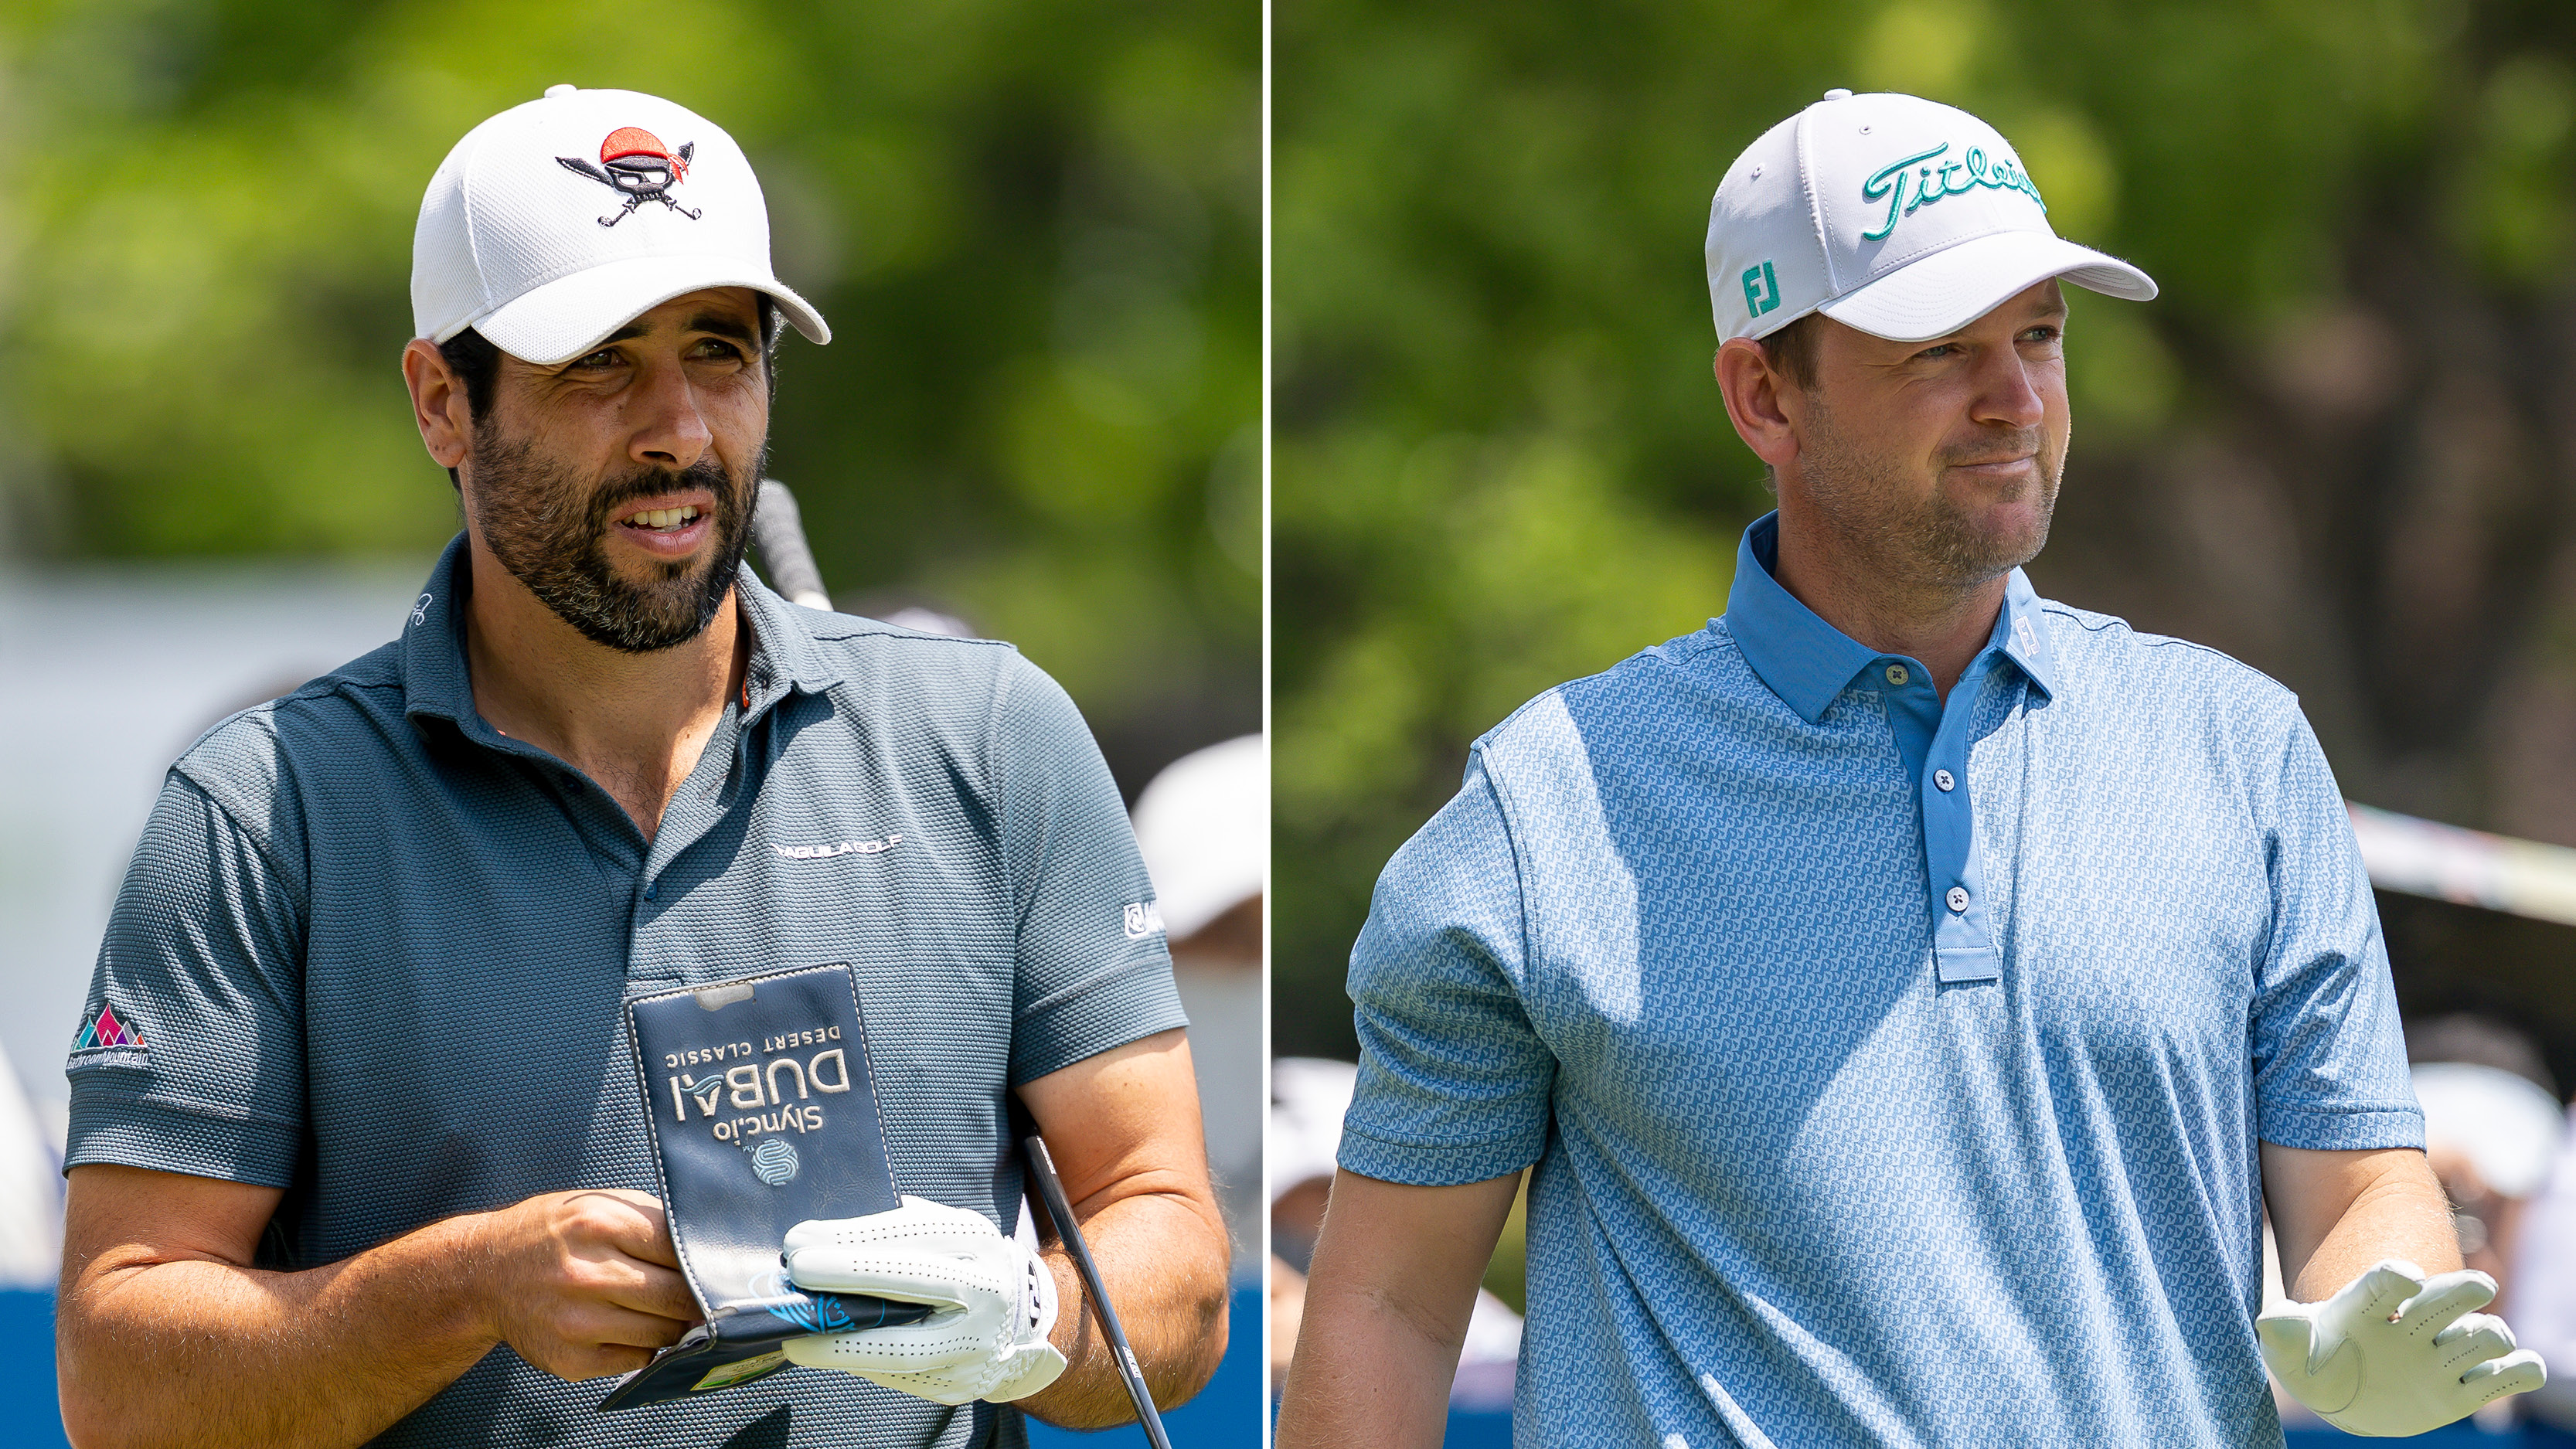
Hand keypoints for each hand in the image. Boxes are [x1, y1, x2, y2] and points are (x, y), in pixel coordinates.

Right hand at [467, 1189, 700, 1381]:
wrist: (482, 1275)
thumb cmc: (550, 1235)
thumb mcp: (596, 1205)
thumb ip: (652, 1221)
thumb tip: (707, 1248)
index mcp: (600, 1225)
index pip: (681, 1248)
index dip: (703, 1259)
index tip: (715, 1265)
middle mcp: (588, 1275)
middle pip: (678, 1296)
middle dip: (697, 1297)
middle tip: (701, 1293)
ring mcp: (577, 1322)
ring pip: (663, 1332)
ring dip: (673, 1324)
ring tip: (661, 1309)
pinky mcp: (571, 1358)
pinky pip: (637, 1359)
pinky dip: (645, 1346)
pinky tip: (628, 1327)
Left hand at [779, 1195, 1067, 1404]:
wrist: (1026, 1322)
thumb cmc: (970, 1266)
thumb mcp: (949, 1232)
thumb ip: (899, 1230)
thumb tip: (823, 1237)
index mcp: (976, 1242)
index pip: (909, 1235)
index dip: (851, 1239)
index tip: (800, 1241)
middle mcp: (983, 1292)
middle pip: (911, 1283)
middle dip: (847, 1276)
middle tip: (796, 1273)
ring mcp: (974, 1344)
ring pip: (901, 1347)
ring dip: (840, 1342)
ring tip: (798, 1336)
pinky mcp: (957, 1385)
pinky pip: (898, 1377)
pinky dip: (859, 1362)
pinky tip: (832, 1351)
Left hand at [2258, 1259, 2545, 1435]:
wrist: (2344, 1392)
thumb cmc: (2314, 1363)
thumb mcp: (2288, 1354)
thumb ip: (2283, 1334)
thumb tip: (2276, 1318)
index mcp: (2365, 1311)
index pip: (2380, 1286)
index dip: (2393, 1278)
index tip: (2407, 1276)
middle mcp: (2410, 1328)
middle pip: (2444, 1299)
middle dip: (2461, 1290)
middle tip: (2477, 1287)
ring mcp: (2439, 1357)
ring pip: (2479, 1337)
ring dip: (2489, 1335)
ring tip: (2487, 1339)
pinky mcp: (2462, 1392)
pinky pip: (2502, 1378)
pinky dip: (2520, 1372)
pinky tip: (2522, 1367)